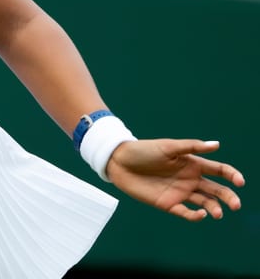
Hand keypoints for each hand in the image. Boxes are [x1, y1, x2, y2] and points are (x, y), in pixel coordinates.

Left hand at [107, 139, 244, 220]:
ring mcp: (180, 192)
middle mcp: (190, 179)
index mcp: (193, 164)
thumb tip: (217, 144)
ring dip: (214, 208)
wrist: (119, 162)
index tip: (239, 182)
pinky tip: (200, 214)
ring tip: (217, 213)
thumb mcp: (168, 147)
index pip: (219, 170)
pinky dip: (195, 216)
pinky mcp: (169, 204)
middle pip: (217, 190)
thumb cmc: (143, 150)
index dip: (232, 176)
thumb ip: (191, 147)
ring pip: (205, 203)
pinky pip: (186, 212)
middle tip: (236, 205)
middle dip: (228, 197)